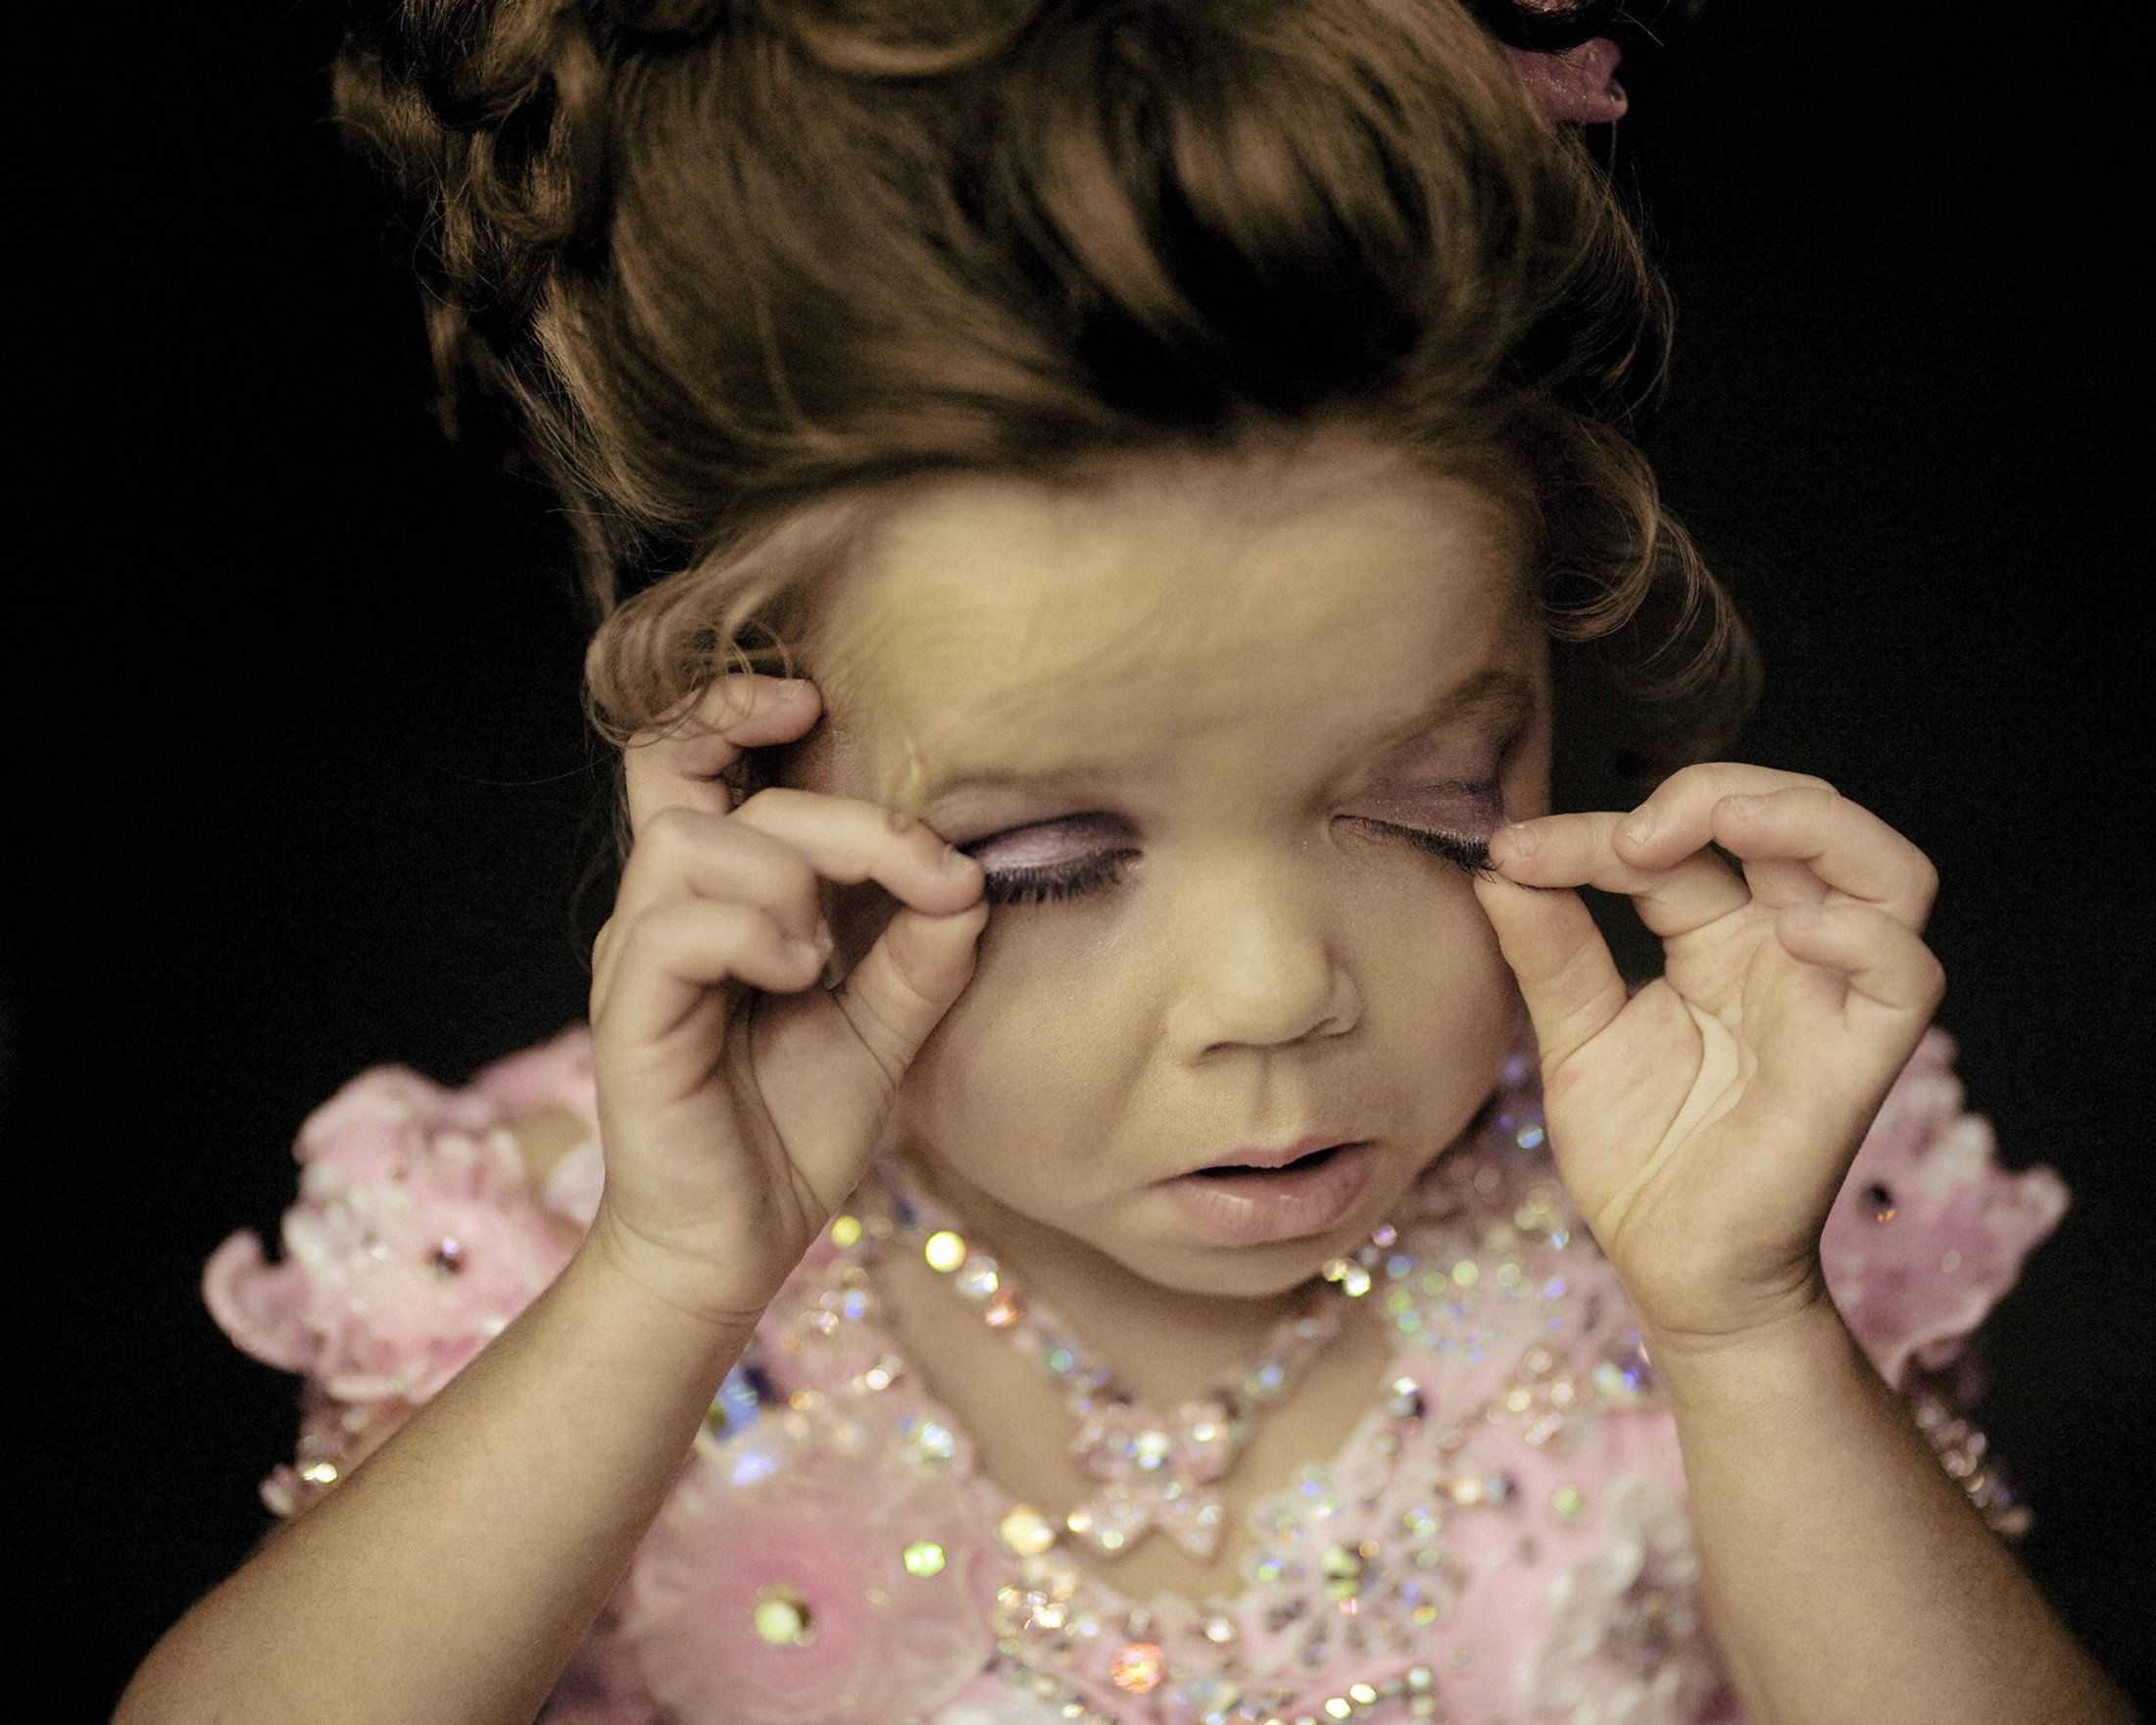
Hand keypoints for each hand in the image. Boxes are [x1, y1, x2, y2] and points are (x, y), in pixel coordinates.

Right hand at [587, 675, 987, 1326]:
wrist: (732, 1245)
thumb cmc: (791, 1129)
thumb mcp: (883, 1029)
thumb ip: (921, 954)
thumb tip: (970, 879)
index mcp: (710, 897)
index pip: (682, 757)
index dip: (731, 706)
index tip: (812, 703)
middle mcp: (660, 910)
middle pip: (702, 782)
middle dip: (830, 809)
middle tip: (914, 865)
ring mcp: (638, 959)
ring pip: (692, 842)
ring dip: (790, 875)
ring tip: (830, 954)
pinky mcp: (629, 1016)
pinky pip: (678, 928)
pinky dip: (756, 935)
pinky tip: (803, 978)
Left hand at [1473, 764, 1943, 1352]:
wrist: (1673, 1272)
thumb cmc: (1639, 1160)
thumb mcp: (1576, 1038)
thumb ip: (1549, 951)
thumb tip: (1498, 863)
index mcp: (1718, 939)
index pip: (1680, 844)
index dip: (1597, 831)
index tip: (1514, 850)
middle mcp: (1786, 955)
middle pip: (1800, 819)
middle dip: (1718, 791)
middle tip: (1626, 833)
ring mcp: (1831, 1002)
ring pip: (1884, 871)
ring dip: (1809, 823)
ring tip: (1722, 827)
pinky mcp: (1861, 1060)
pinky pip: (1905, 975)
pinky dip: (1862, 934)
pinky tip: (1791, 928)